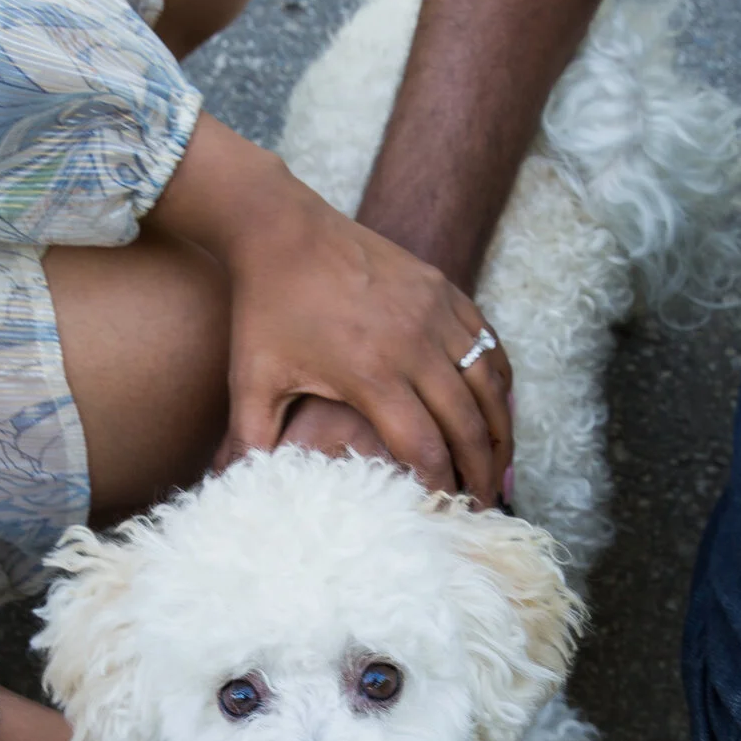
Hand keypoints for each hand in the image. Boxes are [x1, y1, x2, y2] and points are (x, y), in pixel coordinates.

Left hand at [151, 117, 510, 502]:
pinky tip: (497, 409)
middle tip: (484, 504)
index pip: (424, 446)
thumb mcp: (250, 382)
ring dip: (501, 431)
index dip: (440, 486)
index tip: (443, 511)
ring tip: (501, 465)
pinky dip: (498, 382)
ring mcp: (434, 312)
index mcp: (370, 374)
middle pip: (466, 424)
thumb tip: (239, 493)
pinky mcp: (442, 289)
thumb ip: (251, 441)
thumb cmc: (264, 310)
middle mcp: (413, 344)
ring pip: (488, 385)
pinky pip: (487, 345)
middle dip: (480, 471)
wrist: (281, 229)